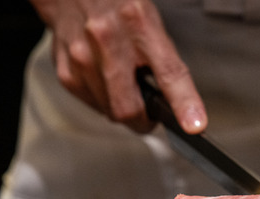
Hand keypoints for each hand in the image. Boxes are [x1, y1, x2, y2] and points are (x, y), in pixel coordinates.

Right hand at [30, 0, 206, 132]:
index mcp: (139, 23)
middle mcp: (107, 40)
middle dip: (143, 118)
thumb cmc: (117, 4)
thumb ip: (165, 61)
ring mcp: (82, 57)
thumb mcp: (150, 21)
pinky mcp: (65, 70)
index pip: (168, 72)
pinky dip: (102, 99)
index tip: (194, 125)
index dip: (183, 102)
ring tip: (122, 80)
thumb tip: (182, 105)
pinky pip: (91, 104)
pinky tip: (103, 77)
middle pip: (128, 108)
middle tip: (149, 111)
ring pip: (109, 111)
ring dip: (121, 106)